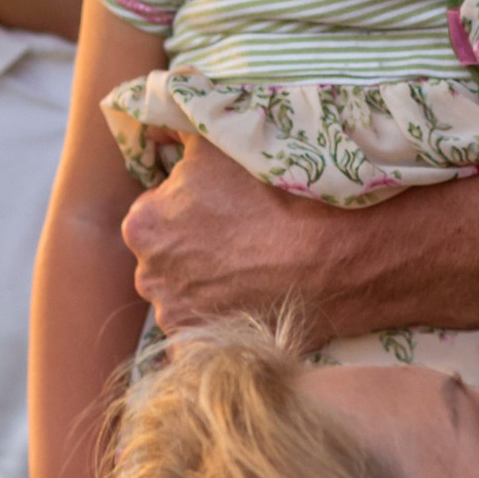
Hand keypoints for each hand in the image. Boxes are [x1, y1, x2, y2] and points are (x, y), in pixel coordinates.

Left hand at [126, 138, 335, 344]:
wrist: (334, 252)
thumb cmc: (273, 191)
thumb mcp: (216, 141)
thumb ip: (170, 130)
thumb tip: (150, 129)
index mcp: (144, 224)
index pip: (157, 215)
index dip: (191, 210)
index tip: (225, 209)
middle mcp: (148, 275)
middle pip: (167, 259)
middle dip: (193, 251)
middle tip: (241, 240)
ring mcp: (176, 317)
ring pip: (185, 296)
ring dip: (208, 287)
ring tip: (253, 271)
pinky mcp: (205, 348)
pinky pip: (202, 336)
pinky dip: (218, 324)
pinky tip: (249, 304)